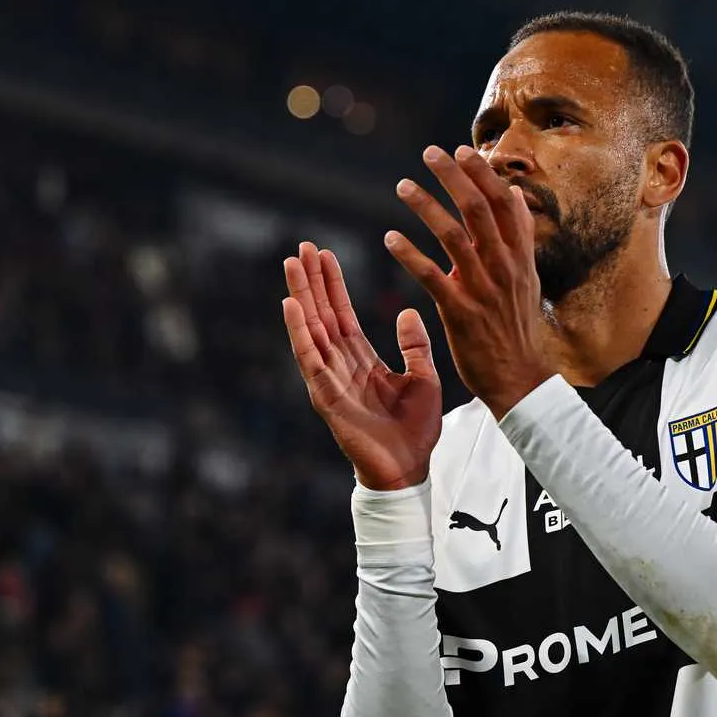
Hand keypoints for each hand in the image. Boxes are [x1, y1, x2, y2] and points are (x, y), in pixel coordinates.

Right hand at [283, 242, 441, 490]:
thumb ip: (415, 346)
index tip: (325, 254)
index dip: (334, 285)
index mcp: (363, 361)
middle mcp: (341, 367)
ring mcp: (330, 380)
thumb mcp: (425, 379)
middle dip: (312, 281)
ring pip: (311, 329)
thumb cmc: (416, 432)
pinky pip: (309, 358)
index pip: (343, 315)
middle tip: (302, 246)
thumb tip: (407, 312)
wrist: (409, 470)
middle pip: (322, 315)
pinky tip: (291, 305)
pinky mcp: (325, 396)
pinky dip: (299, 331)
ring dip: (301, 296)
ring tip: (292, 264)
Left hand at [385, 145, 554, 419]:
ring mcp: (483, 289)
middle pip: (478, 209)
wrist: (519, 377)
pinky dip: (409, 253)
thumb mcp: (527, 276)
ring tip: (402, 186)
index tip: (461, 149)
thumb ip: (520, 235)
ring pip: (453, 236)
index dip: (482, 173)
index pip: (503, 202)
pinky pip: (431, 276)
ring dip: (425, 206)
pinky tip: (390, 237)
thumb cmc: (517, 325)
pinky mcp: (460, 313)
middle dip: (453, 177)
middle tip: (429, 153)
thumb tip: (514, 192)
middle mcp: (504, 267)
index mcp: (520, 256)